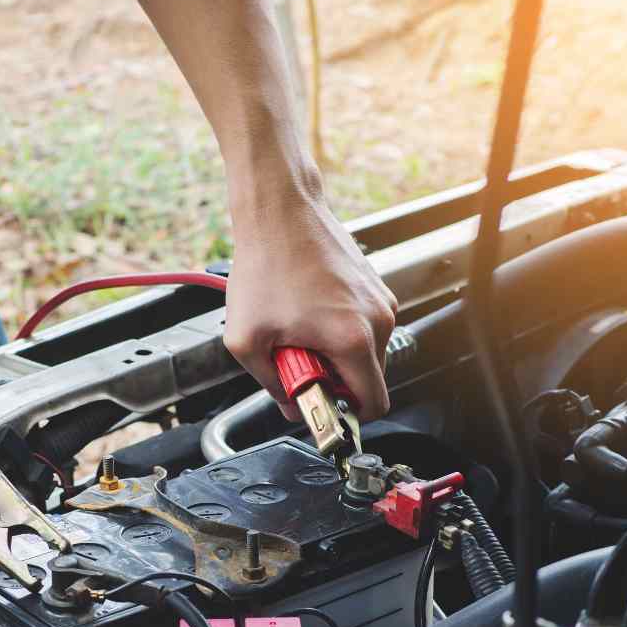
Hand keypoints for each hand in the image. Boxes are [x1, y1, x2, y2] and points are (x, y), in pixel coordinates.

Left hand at [224, 193, 397, 422]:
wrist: (279, 211)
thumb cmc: (265, 264)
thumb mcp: (246, 340)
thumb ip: (270, 384)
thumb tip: (289, 403)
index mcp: (353, 340)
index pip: (374, 406)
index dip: (344, 416)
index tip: (319, 405)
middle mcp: (378, 320)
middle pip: (369, 380)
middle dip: (334, 381)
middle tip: (297, 359)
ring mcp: (380, 300)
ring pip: (365, 352)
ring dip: (334, 353)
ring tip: (299, 331)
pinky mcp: (374, 286)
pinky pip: (362, 326)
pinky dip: (338, 329)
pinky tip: (307, 311)